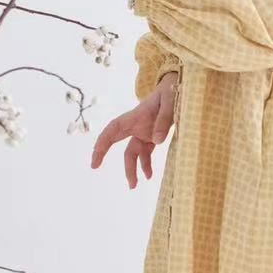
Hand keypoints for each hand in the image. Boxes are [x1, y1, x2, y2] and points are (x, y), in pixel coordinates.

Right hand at [91, 70, 178, 187]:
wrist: (179, 86)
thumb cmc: (173, 90)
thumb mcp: (171, 102)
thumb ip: (164, 120)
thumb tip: (157, 141)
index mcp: (135, 116)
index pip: (112, 129)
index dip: (101, 142)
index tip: (95, 158)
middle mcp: (136, 125)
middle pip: (116, 142)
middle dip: (103, 154)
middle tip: (94, 166)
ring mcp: (144, 132)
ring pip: (132, 153)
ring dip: (132, 169)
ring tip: (134, 186)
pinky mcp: (152, 136)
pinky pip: (146, 153)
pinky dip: (147, 165)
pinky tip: (149, 176)